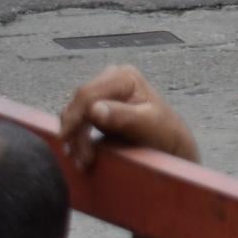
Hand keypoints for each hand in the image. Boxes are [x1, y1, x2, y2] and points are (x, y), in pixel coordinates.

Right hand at [59, 67, 199, 169]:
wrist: (170, 142)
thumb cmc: (164, 132)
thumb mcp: (147, 125)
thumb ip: (123, 116)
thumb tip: (94, 110)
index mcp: (124, 77)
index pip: (88, 95)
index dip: (74, 118)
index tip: (68, 140)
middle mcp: (111, 77)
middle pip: (77, 104)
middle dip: (74, 132)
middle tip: (80, 159)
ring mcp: (103, 90)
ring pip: (73, 113)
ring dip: (74, 138)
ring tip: (83, 160)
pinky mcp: (96, 104)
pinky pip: (76, 119)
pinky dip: (76, 137)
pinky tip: (81, 153)